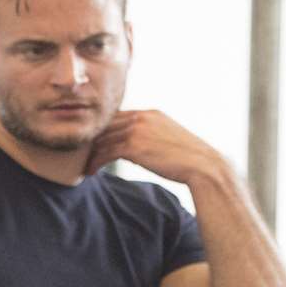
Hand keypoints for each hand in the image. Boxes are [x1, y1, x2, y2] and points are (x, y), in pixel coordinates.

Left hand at [85, 109, 226, 183]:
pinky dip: (95, 162)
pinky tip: (91, 172)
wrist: (203, 166)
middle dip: (93, 140)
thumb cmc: (190, 159)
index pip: (119, 117)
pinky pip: (106, 152)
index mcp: (151, 113)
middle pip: (107, 125)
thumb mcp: (171, 139)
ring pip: (104, 139)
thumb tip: (145, 148)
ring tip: (84, 165)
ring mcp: (137, 130)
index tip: (96, 144)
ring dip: (91, 153)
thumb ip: (154, 137)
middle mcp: (142, 117)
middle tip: (82, 154)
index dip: (105, 130)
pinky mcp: (134, 146)